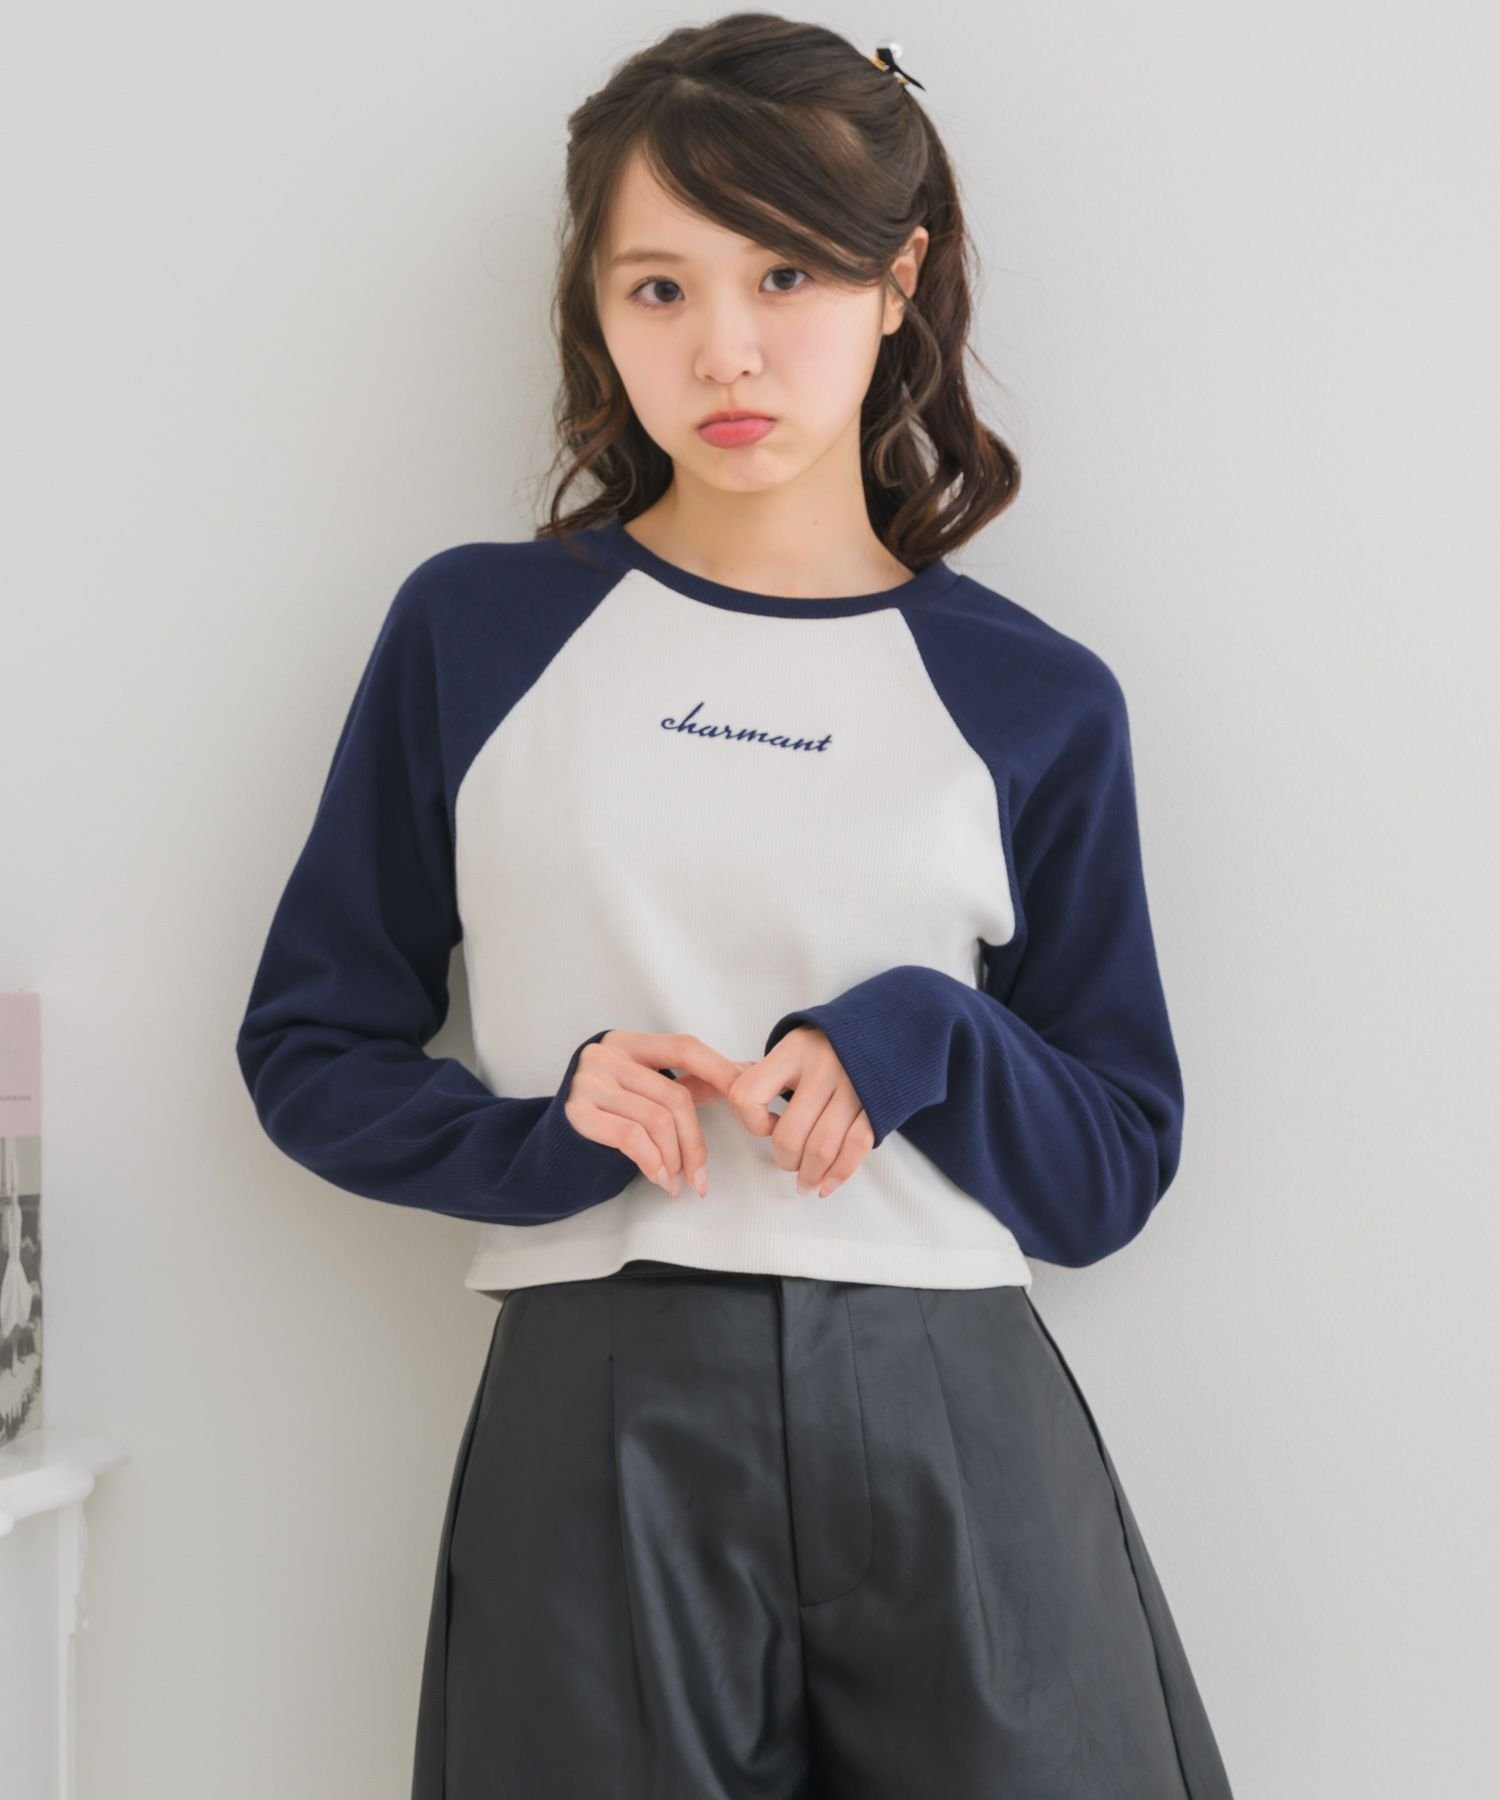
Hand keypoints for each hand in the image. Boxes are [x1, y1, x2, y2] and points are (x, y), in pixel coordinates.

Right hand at [564, 1031, 741, 1196]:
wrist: (555, 1147)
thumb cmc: (610, 1117)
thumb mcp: (648, 1091)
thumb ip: (691, 1081)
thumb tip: (745, 1071)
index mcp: (629, 1042)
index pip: (684, 1048)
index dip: (720, 1071)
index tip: (746, 1100)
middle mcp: (605, 1054)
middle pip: (674, 1095)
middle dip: (695, 1142)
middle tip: (701, 1177)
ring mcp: (589, 1081)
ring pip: (657, 1120)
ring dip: (675, 1159)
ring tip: (677, 1182)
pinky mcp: (577, 1112)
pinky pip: (633, 1138)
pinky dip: (654, 1163)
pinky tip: (660, 1180)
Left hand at [726, 1027, 874, 1198]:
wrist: (883, 1030)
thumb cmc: (824, 1047)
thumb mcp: (791, 1047)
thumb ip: (761, 1075)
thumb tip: (706, 1087)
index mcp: (790, 1051)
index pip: (747, 1097)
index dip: (752, 1123)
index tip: (766, 1124)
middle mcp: (821, 1067)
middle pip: (789, 1133)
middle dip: (784, 1159)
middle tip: (787, 1163)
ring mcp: (852, 1087)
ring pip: (821, 1146)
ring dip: (809, 1174)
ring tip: (806, 1182)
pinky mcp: (876, 1105)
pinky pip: (855, 1148)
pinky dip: (839, 1174)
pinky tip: (827, 1184)